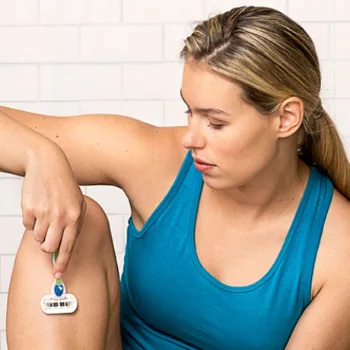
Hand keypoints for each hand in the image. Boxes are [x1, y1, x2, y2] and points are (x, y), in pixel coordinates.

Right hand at [21, 147, 85, 278]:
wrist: (48, 165)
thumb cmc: (65, 187)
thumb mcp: (78, 204)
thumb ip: (74, 226)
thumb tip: (65, 250)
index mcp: (75, 216)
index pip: (69, 246)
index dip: (63, 263)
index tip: (58, 275)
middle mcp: (60, 216)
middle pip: (49, 247)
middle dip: (48, 247)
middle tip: (48, 237)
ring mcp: (44, 212)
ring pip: (37, 238)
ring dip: (40, 231)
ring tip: (46, 214)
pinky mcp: (29, 208)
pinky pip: (27, 226)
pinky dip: (31, 221)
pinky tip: (38, 207)